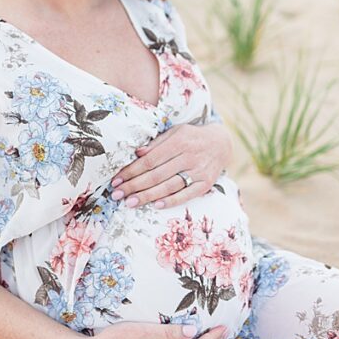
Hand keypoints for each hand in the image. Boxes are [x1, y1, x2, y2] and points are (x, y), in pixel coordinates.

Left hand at [111, 123, 232, 208]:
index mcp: (179, 141)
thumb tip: (137, 153)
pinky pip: (187, 194)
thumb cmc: (192, 137)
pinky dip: (172, 201)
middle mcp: (189, 156)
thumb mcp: (176, 132)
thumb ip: (157, 143)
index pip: (150, 159)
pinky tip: (156, 205)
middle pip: (157, 174)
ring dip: (148, 196)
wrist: (222, 143)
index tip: (116, 180)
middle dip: (134, 186)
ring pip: (169, 186)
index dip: (131, 171)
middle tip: (117, 195)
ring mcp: (199, 171)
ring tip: (130, 203)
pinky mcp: (206, 183)